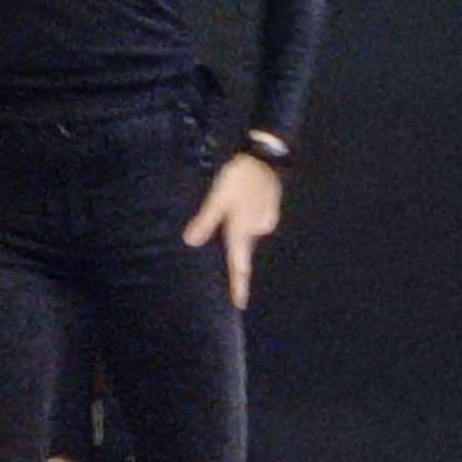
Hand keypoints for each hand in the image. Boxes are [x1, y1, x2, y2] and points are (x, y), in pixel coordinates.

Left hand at [182, 153, 282, 308]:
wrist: (265, 157)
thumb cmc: (238, 177)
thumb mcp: (217, 198)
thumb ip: (205, 221)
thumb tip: (190, 242)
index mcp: (243, 229)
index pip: (240, 264)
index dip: (239, 285)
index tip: (239, 304)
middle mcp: (258, 229)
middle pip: (243, 247)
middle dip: (234, 248)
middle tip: (225, 233)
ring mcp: (267, 219)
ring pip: (248, 232)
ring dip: (238, 229)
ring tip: (230, 210)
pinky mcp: (270, 209)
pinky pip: (254, 221)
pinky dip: (245, 218)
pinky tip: (240, 204)